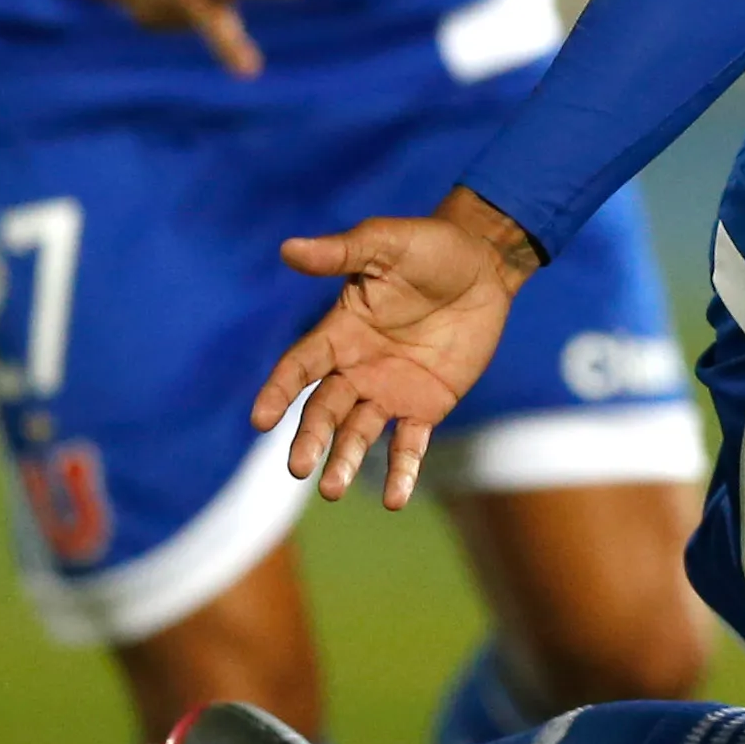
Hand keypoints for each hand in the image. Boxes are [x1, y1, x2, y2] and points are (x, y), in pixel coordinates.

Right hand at [254, 188, 542, 508]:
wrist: (483, 266)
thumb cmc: (428, 248)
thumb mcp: (385, 243)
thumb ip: (341, 252)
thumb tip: (289, 248)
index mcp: (338, 332)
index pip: (298, 367)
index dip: (278, 391)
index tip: (261, 419)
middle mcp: (356, 368)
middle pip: (323, 410)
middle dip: (310, 438)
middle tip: (298, 467)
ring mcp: (389, 390)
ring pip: (358, 433)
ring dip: (345, 461)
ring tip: (334, 489)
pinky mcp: (426, 405)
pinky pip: (409, 443)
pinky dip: (402, 470)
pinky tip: (396, 500)